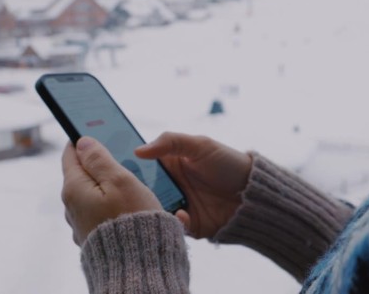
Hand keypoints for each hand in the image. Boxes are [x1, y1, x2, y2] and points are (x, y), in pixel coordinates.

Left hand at [61, 137, 162, 245]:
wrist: (138, 265)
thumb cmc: (132, 219)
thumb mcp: (120, 180)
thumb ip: (100, 159)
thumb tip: (82, 142)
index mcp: (74, 188)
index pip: (70, 154)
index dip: (82, 140)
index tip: (94, 130)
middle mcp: (71, 207)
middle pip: (81, 175)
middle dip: (98, 164)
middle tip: (119, 157)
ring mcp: (81, 224)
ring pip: (91, 194)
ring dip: (106, 186)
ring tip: (128, 183)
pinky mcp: (92, 237)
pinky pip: (98, 212)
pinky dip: (110, 205)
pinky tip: (127, 206)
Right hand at [135, 132, 251, 238]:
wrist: (254, 193)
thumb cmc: (228, 163)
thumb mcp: (200, 145)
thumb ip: (170, 142)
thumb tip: (139, 150)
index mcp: (169, 165)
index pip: (141, 166)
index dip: (128, 166)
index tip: (115, 167)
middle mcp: (169, 186)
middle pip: (142, 191)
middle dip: (135, 192)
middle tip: (127, 191)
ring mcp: (177, 206)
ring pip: (153, 210)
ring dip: (152, 209)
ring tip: (151, 205)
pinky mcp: (188, 225)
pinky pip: (172, 226)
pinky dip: (174, 222)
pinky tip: (183, 213)